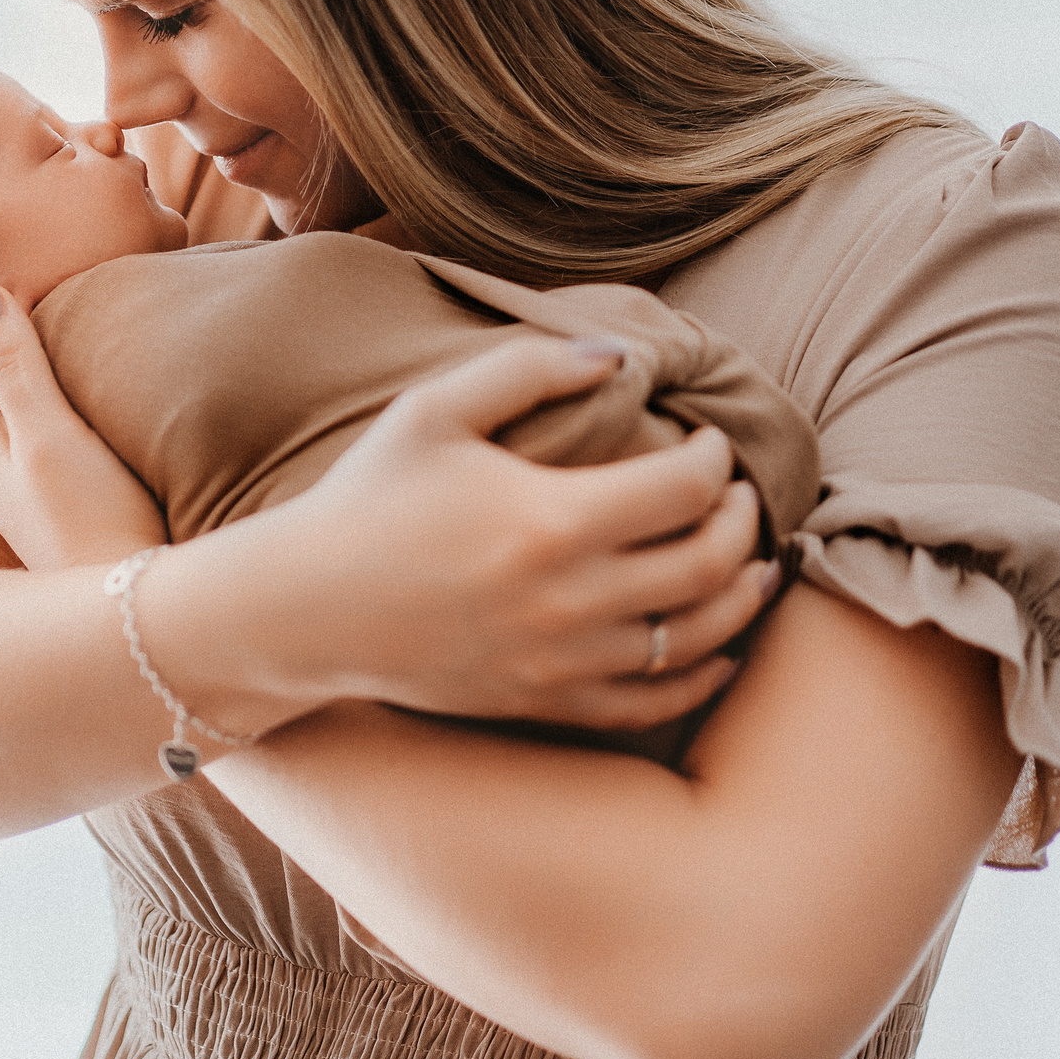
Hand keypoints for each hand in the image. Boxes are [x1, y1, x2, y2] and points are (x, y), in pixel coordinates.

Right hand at [250, 334, 778, 731]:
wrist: (302, 611)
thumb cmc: (367, 499)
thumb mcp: (434, 410)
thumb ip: (530, 369)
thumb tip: (619, 355)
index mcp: (550, 519)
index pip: (684, 490)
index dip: (715, 461)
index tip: (707, 443)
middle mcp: (569, 599)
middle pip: (708, 562)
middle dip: (741, 521)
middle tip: (736, 496)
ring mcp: (560, 660)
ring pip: (696, 636)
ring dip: (741, 596)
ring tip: (756, 564)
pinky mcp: (543, 703)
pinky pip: (650, 702)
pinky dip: (699, 675)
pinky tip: (717, 649)